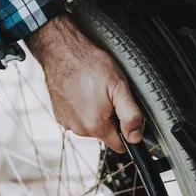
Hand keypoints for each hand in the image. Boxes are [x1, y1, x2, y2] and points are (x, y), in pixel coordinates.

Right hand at [25, 14, 143, 152]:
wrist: (62, 51)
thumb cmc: (90, 65)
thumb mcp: (119, 87)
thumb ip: (131, 116)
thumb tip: (136, 138)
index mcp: (95, 126)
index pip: (119, 145)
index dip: (126, 130)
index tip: (124, 113)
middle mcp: (79, 129)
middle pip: (106, 134)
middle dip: (111, 118)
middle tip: (108, 95)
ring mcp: (67, 122)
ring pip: (92, 126)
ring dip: (96, 113)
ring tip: (94, 90)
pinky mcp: (59, 115)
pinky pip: (78, 118)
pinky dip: (83, 108)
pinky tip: (82, 92)